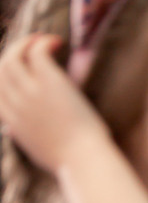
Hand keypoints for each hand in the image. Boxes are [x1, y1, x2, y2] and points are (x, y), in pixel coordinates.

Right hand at [0, 35, 110, 173]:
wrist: (84, 162)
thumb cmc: (69, 160)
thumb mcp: (34, 150)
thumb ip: (21, 136)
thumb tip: (11, 130)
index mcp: (11, 122)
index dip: (5, 73)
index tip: (22, 66)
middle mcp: (15, 105)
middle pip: (2, 69)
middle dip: (14, 53)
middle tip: (32, 47)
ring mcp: (30, 93)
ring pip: (13, 56)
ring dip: (25, 42)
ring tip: (43, 39)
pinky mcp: (48, 83)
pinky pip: (36, 52)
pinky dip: (43, 42)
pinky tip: (58, 42)